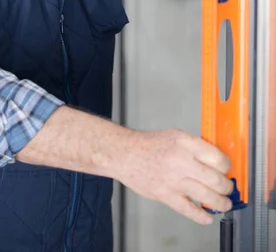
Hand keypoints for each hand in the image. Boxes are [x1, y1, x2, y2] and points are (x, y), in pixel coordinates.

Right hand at [116, 129, 232, 223]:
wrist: (126, 154)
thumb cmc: (149, 144)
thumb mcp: (176, 136)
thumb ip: (195, 147)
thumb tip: (213, 160)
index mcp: (186, 144)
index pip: (217, 158)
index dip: (227, 165)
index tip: (227, 169)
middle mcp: (182, 162)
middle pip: (216, 179)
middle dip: (227, 186)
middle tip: (228, 188)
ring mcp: (175, 181)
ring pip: (207, 196)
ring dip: (221, 202)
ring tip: (225, 204)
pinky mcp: (167, 195)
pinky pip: (189, 209)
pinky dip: (201, 216)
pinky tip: (207, 217)